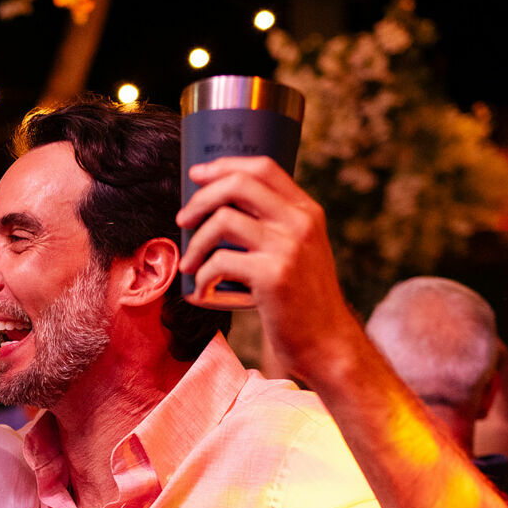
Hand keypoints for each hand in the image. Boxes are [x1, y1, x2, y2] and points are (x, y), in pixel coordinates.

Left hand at [175, 157, 359, 383]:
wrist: (325, 342)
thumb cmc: (300, 300)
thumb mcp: (297, 252)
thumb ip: (271, 227)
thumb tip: (215, 209)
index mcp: (306, 211)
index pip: (263, 168)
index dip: (224, 165)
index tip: (197, 174)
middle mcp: (300, 222)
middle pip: (239, 184)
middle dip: (201, 198)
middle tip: (182, 220)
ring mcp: (289, 247)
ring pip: (223, 221)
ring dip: (195, 244)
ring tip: (190, 266)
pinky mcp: (274, 275)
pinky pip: (220, 262)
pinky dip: (202, 278)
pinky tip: (202, 292)